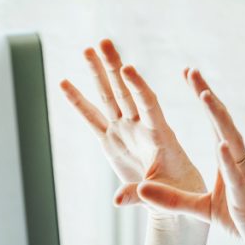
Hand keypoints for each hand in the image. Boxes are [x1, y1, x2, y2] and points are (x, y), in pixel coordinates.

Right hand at [60, 39, 205, 212]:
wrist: (176, 197)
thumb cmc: (179, 193)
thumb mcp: (166, 195)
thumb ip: (141, 195)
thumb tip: (116, 202)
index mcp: (160, 135)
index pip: (148, 105)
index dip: (138, 87)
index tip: (128, 68)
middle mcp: (140, 127)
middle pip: (125, 92)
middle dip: (114, 68)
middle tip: (104, 42)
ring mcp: (124, 131)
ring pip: (109, 98)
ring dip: (98, 74)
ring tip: (87, 49)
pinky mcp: (111, 141)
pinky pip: (91, 118)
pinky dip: (78, 102)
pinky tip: (65, 83)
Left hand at [134, 69, 244, 244]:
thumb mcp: (204, 210)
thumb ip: (174, 199)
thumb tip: (141, 188)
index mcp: (231, 163)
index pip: (216, 124)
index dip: (204, 98)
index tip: (190, 74)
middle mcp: (240, 164)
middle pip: (223, 123)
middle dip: (208, 96)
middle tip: (191, 70)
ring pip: (232, 143)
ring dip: (219, 119)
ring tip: (205, 95)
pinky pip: (238, 178)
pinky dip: (229, 160)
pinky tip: (222, 144)